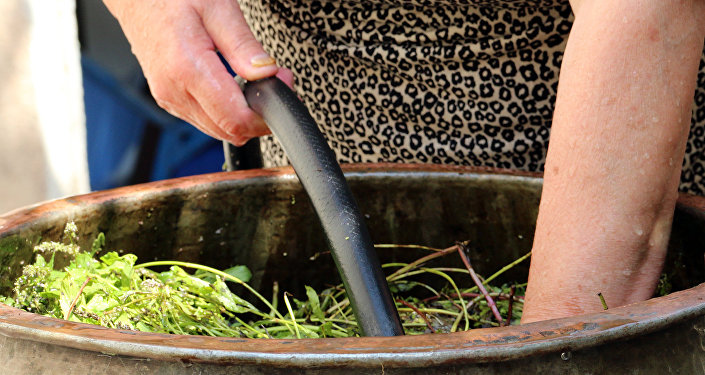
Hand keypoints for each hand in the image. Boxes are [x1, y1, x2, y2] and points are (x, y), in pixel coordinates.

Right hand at [103, 0, 292, 145]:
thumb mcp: (217, 8)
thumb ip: (243, 45)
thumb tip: (266, 73)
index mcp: (187, 69)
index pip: (236, 119)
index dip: (267, 112)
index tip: (282, 86)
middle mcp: (175, 92)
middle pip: (231, 131)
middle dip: (261, 114)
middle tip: (275, 81)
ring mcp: (170, 99)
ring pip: (220, 130)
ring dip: (245, 114)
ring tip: (255, 80)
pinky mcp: (170, 101)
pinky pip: (207, 120)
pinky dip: (227, 111)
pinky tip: (234, 86)